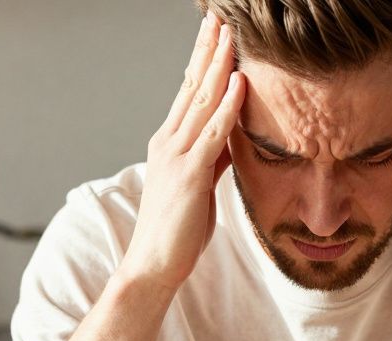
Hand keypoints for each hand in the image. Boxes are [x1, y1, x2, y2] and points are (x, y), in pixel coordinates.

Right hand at [122, 13, 244, 290]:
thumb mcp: (200, 184)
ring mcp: (177, 156)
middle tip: (220, 17)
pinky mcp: (189, 175)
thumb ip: (213, 156)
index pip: (189, 91)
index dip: (203, 60)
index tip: (216, 33)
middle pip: (192, 85)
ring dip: (218, 65)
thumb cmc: (177, 230)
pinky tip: (239, 83)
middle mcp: (169, 141)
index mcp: (170, 142)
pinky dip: (227, 107)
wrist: (153, 264)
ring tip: (230, 34)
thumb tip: (231, 136)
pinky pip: (213, 134)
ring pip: (202, 101)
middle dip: (208, 49)